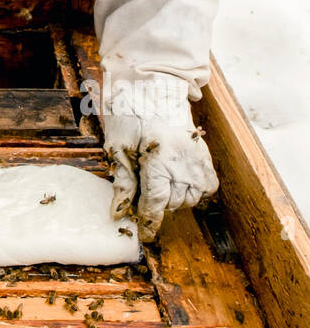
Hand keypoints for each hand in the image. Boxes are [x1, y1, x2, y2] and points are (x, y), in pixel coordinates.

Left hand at [102, 87, 218, 241]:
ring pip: (188, 200)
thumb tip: (118, 214)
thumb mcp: (118, 148)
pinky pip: (205, 190)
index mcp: (160, 162)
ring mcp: (200, 164)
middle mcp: (184, 166)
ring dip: (173, 197)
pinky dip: (191, 189)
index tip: (145, 235)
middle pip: (171, 205)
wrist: (157, 92)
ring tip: (159, 176)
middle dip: (156, 203)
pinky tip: (177, 177)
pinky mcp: (208, 161)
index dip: (149, 222)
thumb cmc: (132, 116)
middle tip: (144, 185)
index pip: (156, 204)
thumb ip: (123, 183)